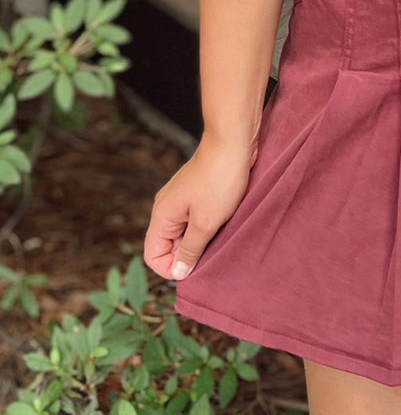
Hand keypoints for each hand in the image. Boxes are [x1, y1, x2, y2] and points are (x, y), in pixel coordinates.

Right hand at [143, 133, 254, 282]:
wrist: (233, 141)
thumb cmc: (219, 179)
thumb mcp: (206, 222)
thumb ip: (190, 249)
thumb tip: (178, 273)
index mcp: (162, 215)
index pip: (153, 256)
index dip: (171, 268)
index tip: (196, 266)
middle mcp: (167, 208)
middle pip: (168, 246)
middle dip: (188, 255)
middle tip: (213, 251)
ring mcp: (182, 200)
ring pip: (184, 234)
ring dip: (200, 241)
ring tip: (220, 236)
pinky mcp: (197, 195)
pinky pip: (196, 220)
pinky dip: (207, 227)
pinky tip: (224, 223)